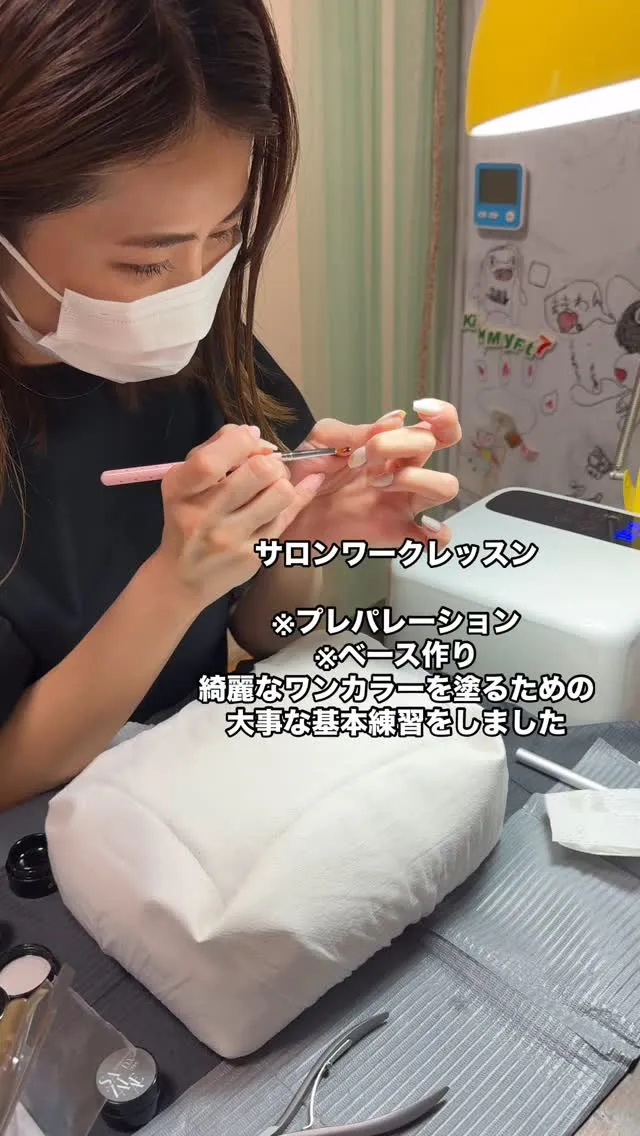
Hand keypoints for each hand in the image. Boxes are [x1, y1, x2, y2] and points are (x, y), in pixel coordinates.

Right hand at [154, 424, 323, 610]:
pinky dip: (294, 500)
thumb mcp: (185, 482)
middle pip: (260, 471)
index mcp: (181, 489)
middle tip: (267, 469)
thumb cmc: (185, 519)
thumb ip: (215, 450)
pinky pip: (288, 517)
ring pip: (281, 493)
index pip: (212, 461)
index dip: (241, 442)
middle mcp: (204, 515)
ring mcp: (230, 538)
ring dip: (282, 483)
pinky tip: (293, 494)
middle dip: (270, 462)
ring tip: (272, 489)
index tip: (249, 441)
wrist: (184, 576)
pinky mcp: (254, 555)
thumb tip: (254, 433)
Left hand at [285, 401, 460, 549]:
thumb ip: (355, 431)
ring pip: (444, 486)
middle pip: (434, 446)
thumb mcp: (322, 440)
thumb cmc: (305, 473)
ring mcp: (402, 503)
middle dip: (399, 444)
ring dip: (416, 478)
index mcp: (392, 447)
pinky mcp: (395, 533)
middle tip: (365, 458)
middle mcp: (404, 471)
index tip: (422, 410)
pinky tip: (425, 528)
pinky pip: (432, 539)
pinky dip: (439, 535)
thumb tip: (396, 419)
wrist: (285, 511)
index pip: (434, 427)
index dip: (441, 415)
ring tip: (378, 484)